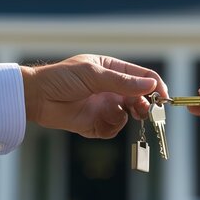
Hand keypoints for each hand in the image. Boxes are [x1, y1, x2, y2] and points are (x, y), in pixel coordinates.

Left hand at [21, 54, 167, 138]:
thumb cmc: (62, 79)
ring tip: (114, 113)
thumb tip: (151, 84)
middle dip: (145, 105)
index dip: (155, 85)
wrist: (37, 98)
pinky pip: (113, 129)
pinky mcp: (96, 124)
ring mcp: (105, 106)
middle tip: (145, 111)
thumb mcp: (94, 75)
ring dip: (126, 116)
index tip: (163, 97)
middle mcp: (112, 88)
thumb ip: (123, 81)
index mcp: (113, 70)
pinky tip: (98, 121)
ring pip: (129, 116)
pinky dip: (110, 127)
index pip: (143, 76)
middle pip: (140, 98)